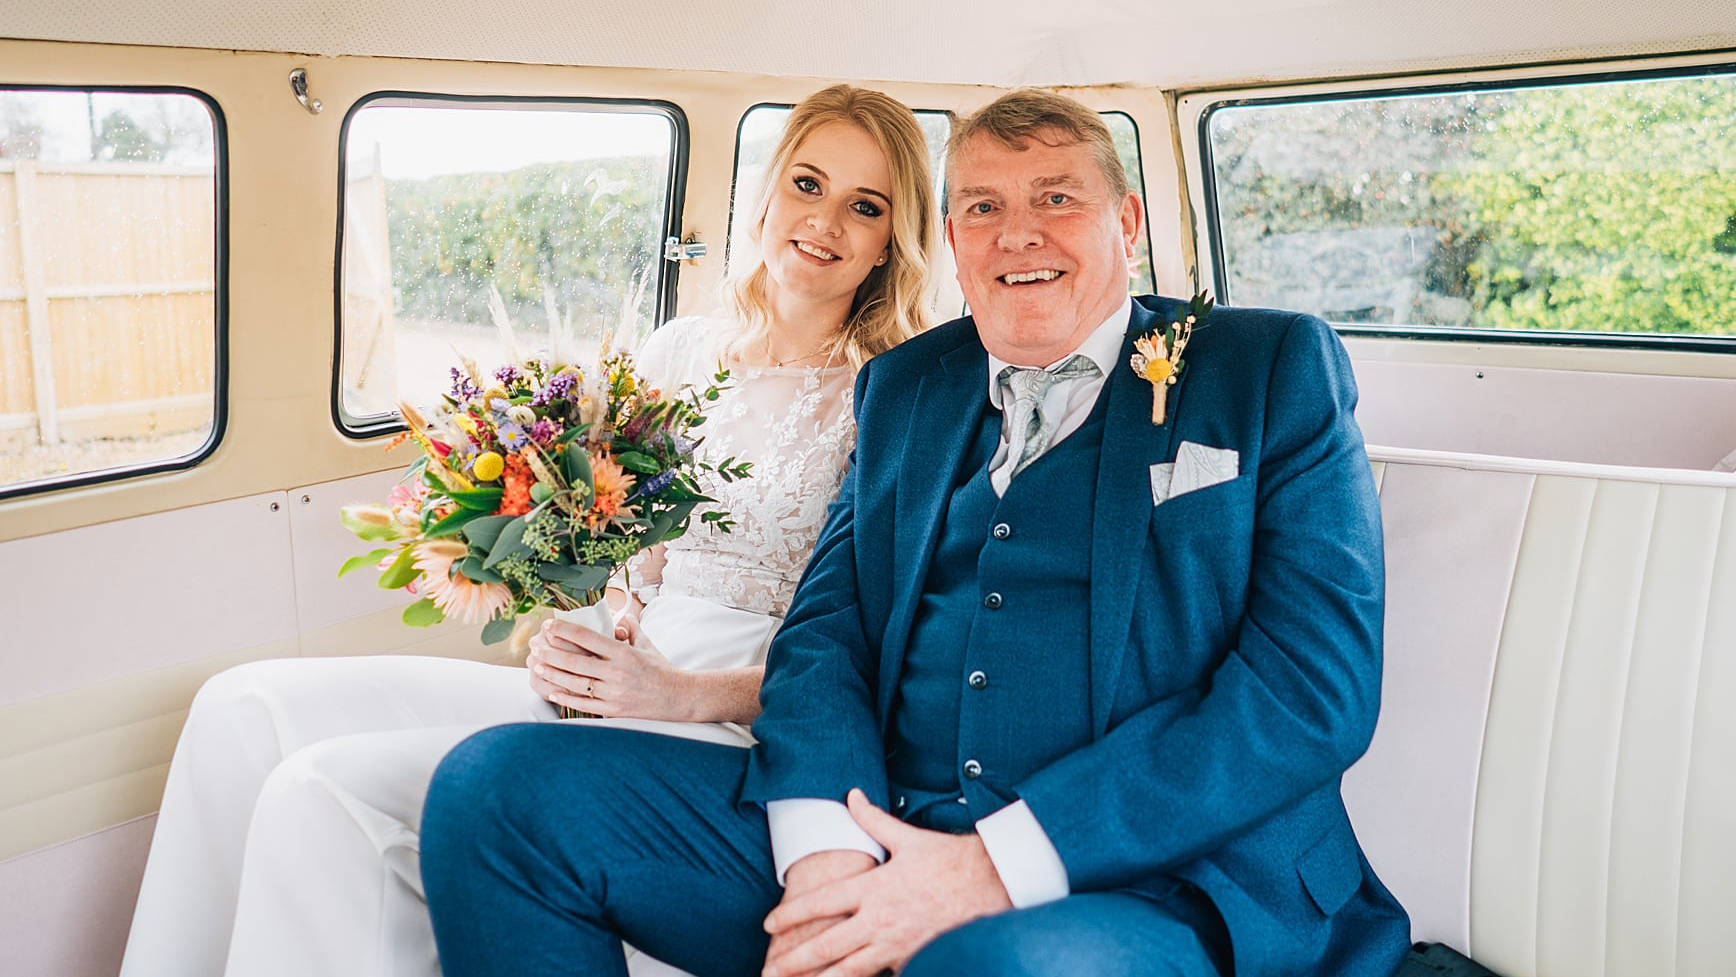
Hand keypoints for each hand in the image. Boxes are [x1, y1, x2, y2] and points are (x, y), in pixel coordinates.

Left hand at [526, 613, 695, 720]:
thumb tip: (620, 614)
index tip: (549, 625)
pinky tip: (553, 691)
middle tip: (536, 646)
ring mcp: (614, 694)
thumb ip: (632, 628)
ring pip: (576, 683)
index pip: (588, 638)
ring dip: (554, 673)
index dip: (566, 630)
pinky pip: (584, 704)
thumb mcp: (647, 644)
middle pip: (577, 661)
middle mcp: (617, 673)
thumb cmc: (661, 669)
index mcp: (624, 653)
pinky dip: (566, 698)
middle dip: (553, 652)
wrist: (677, 698)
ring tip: (539, 665)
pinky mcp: (613, 711)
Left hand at [762, 790, 1012, 976]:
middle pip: (826, 945)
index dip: (791, 915)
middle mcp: (879, 919)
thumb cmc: (950, 860)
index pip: (821, 903)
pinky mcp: (913, 959)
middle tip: (770, 970)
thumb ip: (873, 819)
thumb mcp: (907, 838)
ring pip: (848, 970)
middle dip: (794, 959)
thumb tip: (851, 794)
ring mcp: (896, 945)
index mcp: (873, 887)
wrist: (993, 884)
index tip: (769, 924)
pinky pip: (880, 976)